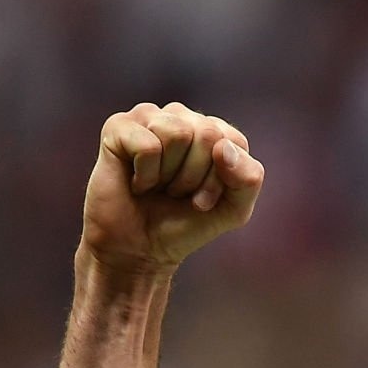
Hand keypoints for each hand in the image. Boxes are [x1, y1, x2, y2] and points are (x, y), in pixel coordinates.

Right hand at [81, 102, 264, 273]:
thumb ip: (249, 179)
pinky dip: (145, 175)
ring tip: (157, 186)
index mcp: (213, 131)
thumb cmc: (184, 225)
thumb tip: (223, 146)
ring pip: (177, 133)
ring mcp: (149, 118)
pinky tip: (137, 183)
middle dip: (194, 177)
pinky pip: (148, 144)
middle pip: (207, 134)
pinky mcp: (118, 126)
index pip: (233, 142)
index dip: (220, 181)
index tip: (202, 201)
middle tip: (175, 194)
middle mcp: (181, 117)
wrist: (138, 251)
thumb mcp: (232, 210)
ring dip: (169, 175)